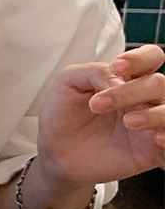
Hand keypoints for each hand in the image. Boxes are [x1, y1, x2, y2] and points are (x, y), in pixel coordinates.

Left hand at [36, 44, 164, 187]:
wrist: (55, 151)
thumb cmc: (64, 114)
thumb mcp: (68, 84)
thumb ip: (93, 72)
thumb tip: (118, 80)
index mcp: (127, 78)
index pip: (151, 57)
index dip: (140, 58)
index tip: (117, 67)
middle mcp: (144, 98)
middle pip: (159, 84)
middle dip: (131, 91)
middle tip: (98, 104)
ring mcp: (151, 123)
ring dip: (154, 114)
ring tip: (128, 122)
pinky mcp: (152, 150)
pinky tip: (156, 138)